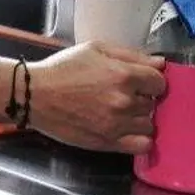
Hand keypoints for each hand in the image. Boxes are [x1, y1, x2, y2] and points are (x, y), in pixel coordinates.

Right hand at [25, 41, 166, 153]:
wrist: (33, 95)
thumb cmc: (62, 69)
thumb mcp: (94, 49)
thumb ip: (130, 55)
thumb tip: (160, 63)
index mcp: (124, 75)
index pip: (160, 82)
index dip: (150, 81)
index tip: (139, 82)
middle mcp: (125, 102)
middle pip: (153, 104)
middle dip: (141, 98)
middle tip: (122, 95)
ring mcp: (117, 125)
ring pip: (149, 124)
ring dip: (139, 118)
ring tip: (121, 113)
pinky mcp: (108, 142)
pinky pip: (142, 145)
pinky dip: (140, 139)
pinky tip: (127, 131)